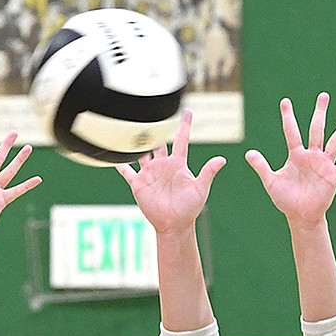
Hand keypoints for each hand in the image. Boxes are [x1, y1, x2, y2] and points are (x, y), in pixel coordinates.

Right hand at [116, 110, 224, 234]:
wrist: (174, 224)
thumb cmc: (190, 208)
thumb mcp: (201, 189)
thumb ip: (208, 173)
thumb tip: (222, 159)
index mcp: (178, 164)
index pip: (182, 140)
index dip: (184, 125)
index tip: (186, 111)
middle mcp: (163, 166)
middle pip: (158, 143)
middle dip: (155, 129)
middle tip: (153, 114)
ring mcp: (150, 174)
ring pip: (141, 153)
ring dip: (137, 143)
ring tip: (132, 129)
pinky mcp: (139, 185)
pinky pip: (127, 172)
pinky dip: (120, 165)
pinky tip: (113, 157)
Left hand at [246, 93, 335, 226]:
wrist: (300, 215)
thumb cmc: (285, 199)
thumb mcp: (271, 182)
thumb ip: (261, 167)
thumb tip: (248, 153)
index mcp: (296, 155)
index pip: (291, 132)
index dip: (288, 117)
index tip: (285, 102)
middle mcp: (311, 156)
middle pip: (316, 130)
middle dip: (320, 113)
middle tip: (323, 95)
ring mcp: (324, 164)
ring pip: (335, 141)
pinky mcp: (333, 175)